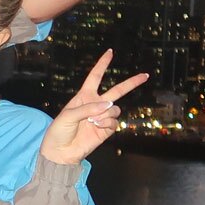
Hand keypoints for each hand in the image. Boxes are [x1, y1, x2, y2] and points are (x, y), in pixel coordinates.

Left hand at [41, 50, 147, 164]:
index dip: (102, 64)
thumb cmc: (59, 131)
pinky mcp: (106, 130)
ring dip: (105, 114)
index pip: (95, 77)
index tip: (110, 52)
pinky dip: (106, 124)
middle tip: (145, 75)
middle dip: (131, 83)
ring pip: (115, 109)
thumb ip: (87, 108)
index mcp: (84, 96)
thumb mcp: (68, 115)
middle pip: (117, 91)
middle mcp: (95, 104)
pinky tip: (96, 128)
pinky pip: (114, 123)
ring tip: (92, 122)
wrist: (61, 152)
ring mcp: (102, 117)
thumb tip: (108, 105)